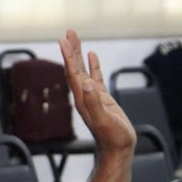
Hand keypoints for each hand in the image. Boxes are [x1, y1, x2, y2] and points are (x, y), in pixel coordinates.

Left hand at [59, 28, 135, 152]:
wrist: (117, 149)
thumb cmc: (112, 138)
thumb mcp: (105, 120)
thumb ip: (95, 103)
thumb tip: (87, 84)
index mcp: (82, 99)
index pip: (72, 73)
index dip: (68, 57)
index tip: (63, 40)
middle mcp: (84, 95)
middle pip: (75, 68)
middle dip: (72, 50)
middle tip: (69, 32)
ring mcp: (92, 96)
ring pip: (83, 70)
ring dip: (79, 54)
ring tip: (76, 38)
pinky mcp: (102, 98)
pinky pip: (95, 77)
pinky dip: (93, 65)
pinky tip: (92, 56)